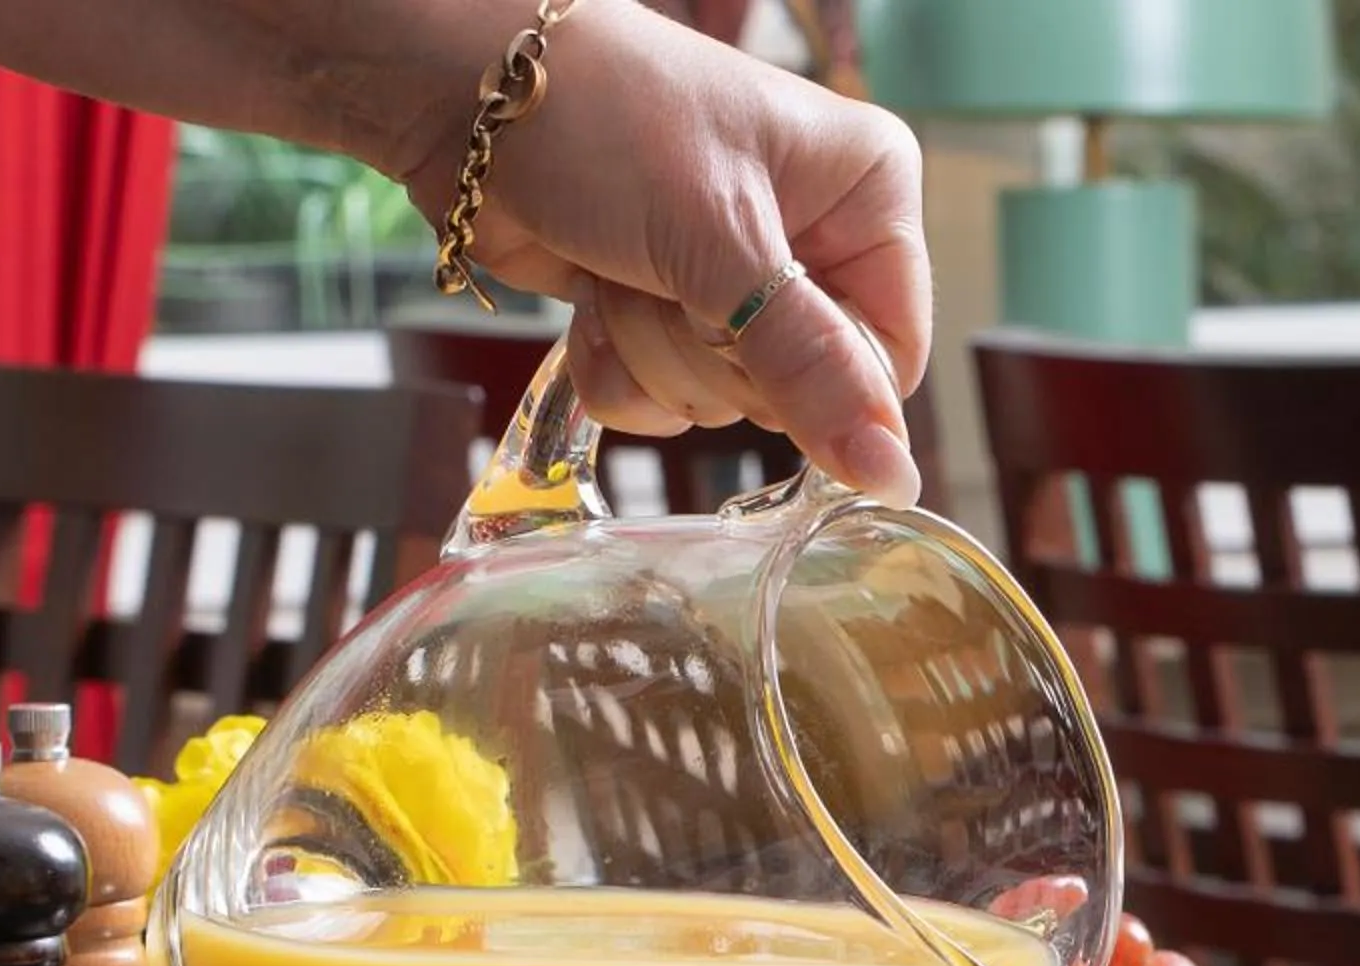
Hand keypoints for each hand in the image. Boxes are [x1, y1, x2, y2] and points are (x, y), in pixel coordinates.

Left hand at [385, 1, 928, 504]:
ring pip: (721, 401)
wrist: (465, 92)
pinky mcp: (662, 308)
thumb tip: (895, 478)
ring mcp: (731, 279)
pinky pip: (661, 398)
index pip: (889, 358)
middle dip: (716, 353)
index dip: (823, 384)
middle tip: (669, 278)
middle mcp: (811, 239)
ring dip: (653, 351)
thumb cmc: (606, 119)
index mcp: (865, 196)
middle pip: (801, 390)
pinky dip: (615, 363)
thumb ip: (811, 367)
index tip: (749, 344)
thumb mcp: (722, 240)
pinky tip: (591, 299)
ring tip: (620, 269)